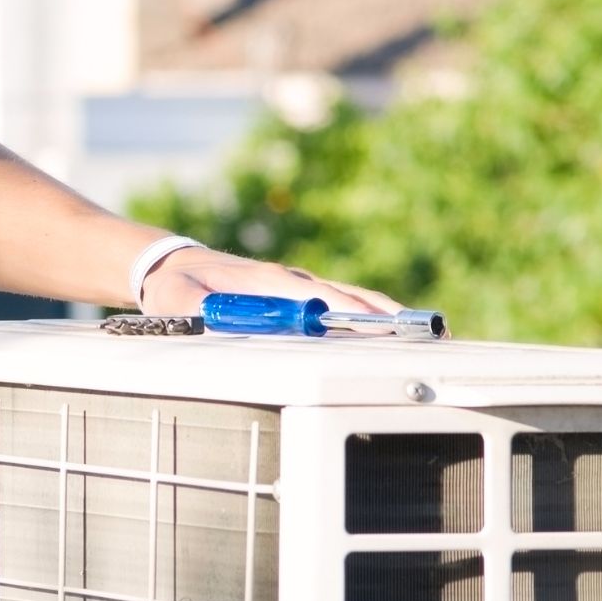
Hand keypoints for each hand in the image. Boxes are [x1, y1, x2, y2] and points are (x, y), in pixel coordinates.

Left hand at [139, 247, 402, 316]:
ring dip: (388, 315)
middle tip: (428, 333)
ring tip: (429, 333)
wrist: (173, 267)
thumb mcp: (178, 301)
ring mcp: (299, 287)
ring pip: (353, 299)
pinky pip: (343, 305)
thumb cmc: (177, 286)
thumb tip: (212, 323)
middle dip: (387, 316)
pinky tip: (394, 332)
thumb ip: (195, 314)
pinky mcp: (300, 296)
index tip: (381, 328)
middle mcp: (292, 280)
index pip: (319, 299)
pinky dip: (371, 316)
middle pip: (349, 297)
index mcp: (269, 281)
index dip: (350, 314)